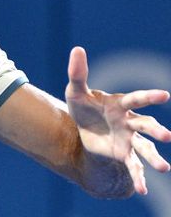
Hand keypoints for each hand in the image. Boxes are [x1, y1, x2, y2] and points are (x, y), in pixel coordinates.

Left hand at [65, 46, 170, 194]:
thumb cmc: (84, 105)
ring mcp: (129, 139)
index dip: (149, 97)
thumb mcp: (76, 90)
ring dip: (155, 158)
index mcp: (120, 104)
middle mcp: (129, 122)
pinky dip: (138, 178)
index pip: (136, 99)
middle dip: (156, 130)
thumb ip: (77, 73)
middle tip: (168, 136)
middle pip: (145, 125)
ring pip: (145, 148)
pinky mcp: (123, 154)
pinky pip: (133, 167)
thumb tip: (77, 49)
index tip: (165, 95)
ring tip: (165, 168)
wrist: (82, 128)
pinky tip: (141, 190)